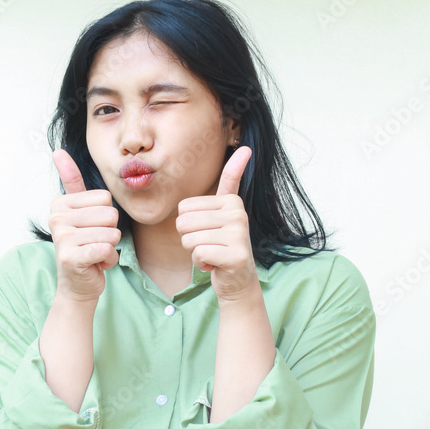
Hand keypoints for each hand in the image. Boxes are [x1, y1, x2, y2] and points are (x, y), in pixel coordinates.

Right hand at [49, 148, 121, 302]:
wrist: (78, 284)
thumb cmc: (84, 246)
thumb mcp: (79, 211)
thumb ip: (71, 181)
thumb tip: (58, 151)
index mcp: (60, 203)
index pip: (106, 198)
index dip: (106, 217)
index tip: (90, 229)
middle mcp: (57, 218)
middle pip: (111, 214)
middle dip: (110, 232)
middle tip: (93, 243)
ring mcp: (62, 238)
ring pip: (112, 233)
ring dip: (109, 248)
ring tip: (93, 253)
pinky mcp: (71, 258)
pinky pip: (107, 250)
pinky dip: (108, 261)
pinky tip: (95, 264)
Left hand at [175, 146, 258, 302]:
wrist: (237, 280)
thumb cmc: (222, 245)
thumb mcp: (222, 212)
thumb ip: (230, 181)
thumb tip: (246, 148)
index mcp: (231, 201)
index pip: (184, 208)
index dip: (189, 224)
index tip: (209, 231)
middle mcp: (238, 214)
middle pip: (183, 223)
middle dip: (189, 239)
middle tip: (209, 245)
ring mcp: (239, 235)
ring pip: (189, 240)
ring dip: (195, 253)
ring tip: (213, 254)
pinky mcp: (236, 256)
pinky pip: (198, 254)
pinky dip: (201, 264)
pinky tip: (215, 265)